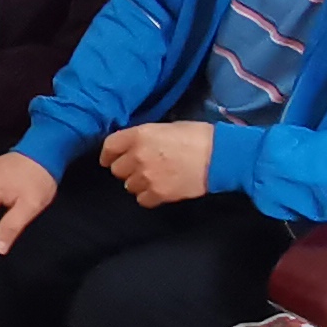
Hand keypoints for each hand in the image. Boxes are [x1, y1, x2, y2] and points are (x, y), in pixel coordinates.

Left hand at [98, 120, 218, 207]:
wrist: (218, 156)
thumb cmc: (197, 136)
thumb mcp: (166, 127)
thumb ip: (145, 137)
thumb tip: (134, 146)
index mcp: (139, 135)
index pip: (109, 147)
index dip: (108, 155)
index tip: (109, 160)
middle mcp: (138, 156)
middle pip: (117, 170)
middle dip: (127, 169)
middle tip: (141, 167)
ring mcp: (146, 176)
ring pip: (129, 186)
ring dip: (138, 183)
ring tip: (154, 178)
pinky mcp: (158, 194)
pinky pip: (142, 199)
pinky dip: (149, 196)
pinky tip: (160, 189)